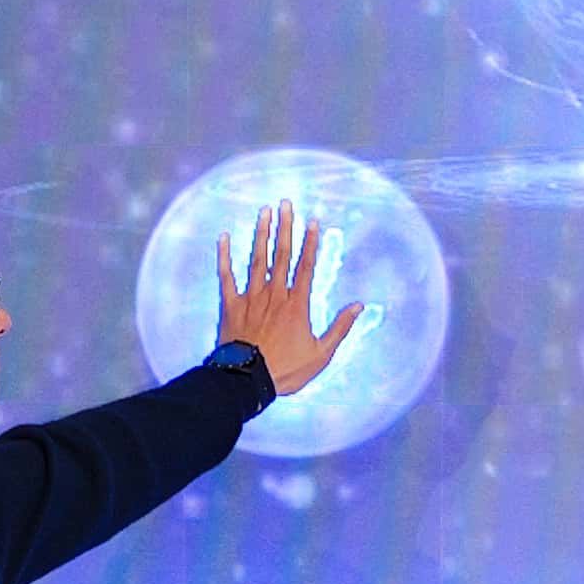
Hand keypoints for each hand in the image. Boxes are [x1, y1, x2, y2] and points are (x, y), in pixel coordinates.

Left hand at [214, 207, 370, 398]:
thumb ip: (340, 328)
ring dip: (260, 234)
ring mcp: (250, 298)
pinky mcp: (230, 306)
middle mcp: (274, 295)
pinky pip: (226, 276)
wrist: (247, 380)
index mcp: (297, 305)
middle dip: (284, 227)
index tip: (312, 220)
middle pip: (281, 255)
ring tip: (264, 211)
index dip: (310, 242)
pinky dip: (224, 257)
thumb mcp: (322, 354)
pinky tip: (224, 238)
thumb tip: (359, 306)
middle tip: (286, 203)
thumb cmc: (286, 370)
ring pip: (256, 260)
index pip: (306, 266)